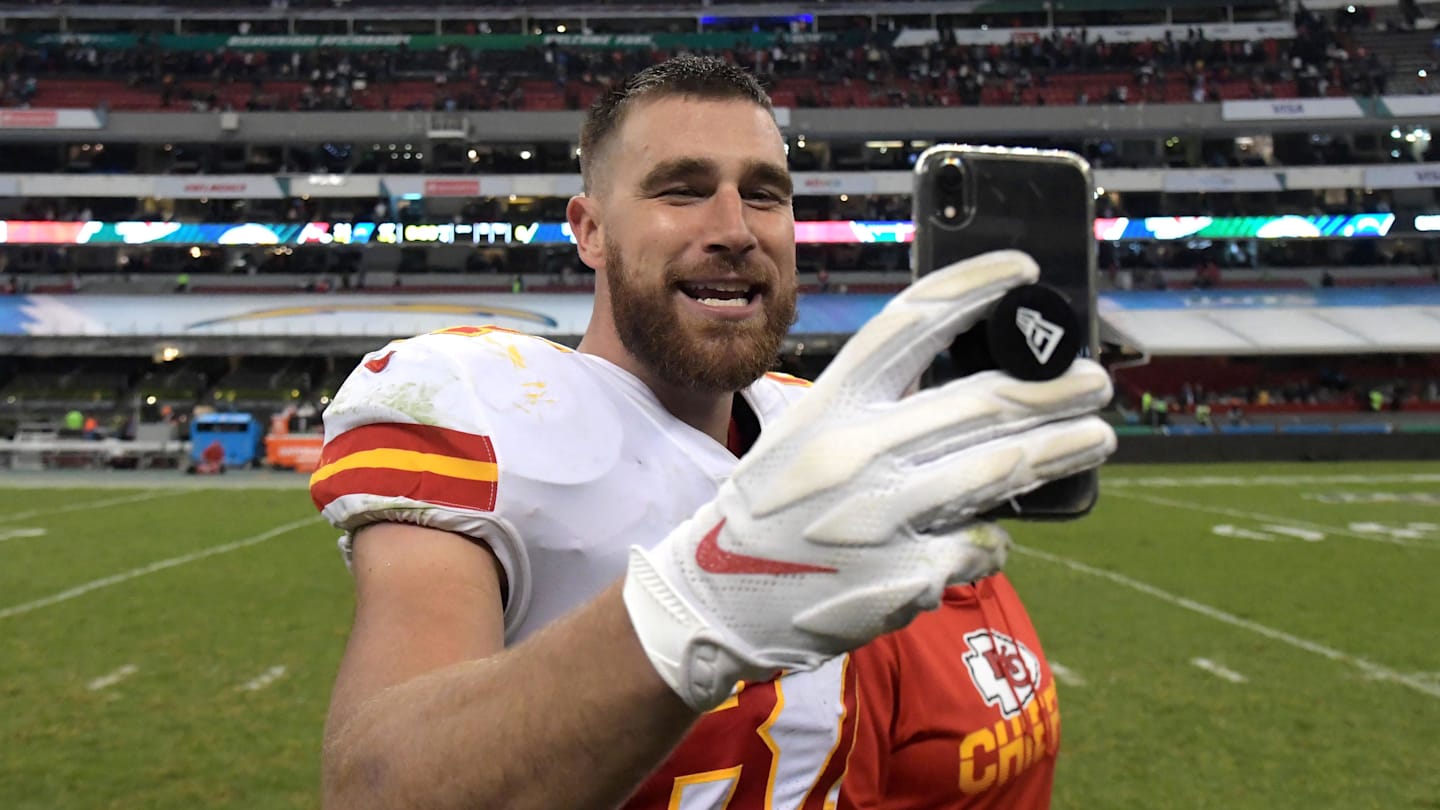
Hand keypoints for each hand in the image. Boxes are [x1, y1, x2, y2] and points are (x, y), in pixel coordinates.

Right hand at [624, 250, 1115, 710]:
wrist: (715, 598)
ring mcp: (881, 519)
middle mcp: (855, 454)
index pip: (910, 324)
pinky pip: (977, 546)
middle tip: (1095, 379)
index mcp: (827, 406)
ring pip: (998, 469)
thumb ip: (874, 406)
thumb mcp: (803, 434)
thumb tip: (970, 378)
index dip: (973, 287)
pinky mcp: (902, 578)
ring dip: (1059, 450)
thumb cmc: (768, 506)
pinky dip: (993, 538)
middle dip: (1054, 387)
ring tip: (1096, 437)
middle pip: (980, 401)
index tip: (1025, 271)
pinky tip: (999, 533)